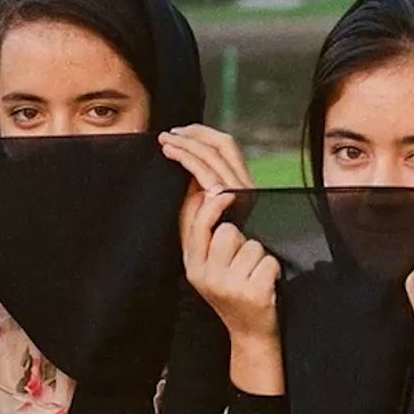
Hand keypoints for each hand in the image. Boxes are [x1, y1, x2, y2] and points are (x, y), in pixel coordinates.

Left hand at [162, 124, 253, 243]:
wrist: (231, 280)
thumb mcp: (206, 219)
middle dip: (193, 134)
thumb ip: (199, 196)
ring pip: (213, 155)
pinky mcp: (232, 203)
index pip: (227, 146)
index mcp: (244, 186)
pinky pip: (207, 173)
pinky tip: (172, 154)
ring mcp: (241, 194)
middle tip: (168, 135)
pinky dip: (187, 159)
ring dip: (186, 144)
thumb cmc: (214, 254)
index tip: (180, 132)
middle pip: (222, 144)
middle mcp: (247, 187)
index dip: (203, 133)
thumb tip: (187, 174)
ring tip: (165, 143)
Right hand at [182, 188, 279, 346]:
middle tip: (242, 261)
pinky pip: (269, 261)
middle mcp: (206, 277)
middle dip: (241, 239)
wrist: (249, 335)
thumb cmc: (232, 293)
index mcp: (192, 266)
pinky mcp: (253, 294)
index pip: (195, 225)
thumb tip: (200, 191)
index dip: (210, 204)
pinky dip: (273, 269)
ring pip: (251, 245)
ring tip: (253, 274)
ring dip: (259, 256)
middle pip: (227, 231)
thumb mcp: (207, 267)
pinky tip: (265, 284)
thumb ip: (201, 234)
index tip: (224, 192)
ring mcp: (229, 287)